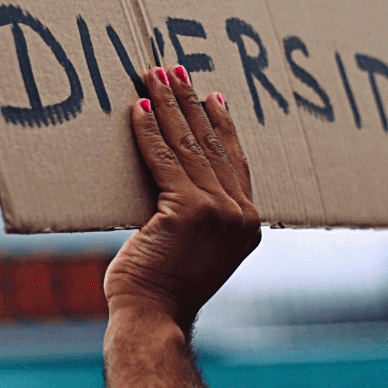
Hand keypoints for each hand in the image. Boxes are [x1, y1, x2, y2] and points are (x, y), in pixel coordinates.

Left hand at [104, 66, 258, 333]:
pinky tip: (139, 108)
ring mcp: (218, 212)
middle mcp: (240, 214)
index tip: (210, 95)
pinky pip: (165, 159)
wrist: (154, 318)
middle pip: (213, 144)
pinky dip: (150, 130)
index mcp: (248, 224)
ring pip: (189, 145)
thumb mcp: (194, 248)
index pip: (235, 160)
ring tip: (154, 76)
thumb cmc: (164, 290)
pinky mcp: (189, 210)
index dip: (221, 123)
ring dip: (170, 105)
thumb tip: (178, 183)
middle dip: (191, 102)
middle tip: (175, 69)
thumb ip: (198, 216)